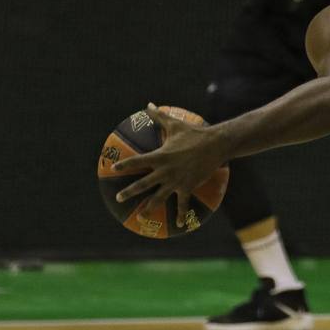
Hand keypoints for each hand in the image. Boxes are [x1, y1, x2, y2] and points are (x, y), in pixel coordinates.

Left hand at [113, 104, 227, 227]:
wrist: (216, 144)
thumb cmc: (194, 133)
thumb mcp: (175, 124)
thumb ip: (159, 115)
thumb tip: (148, 103)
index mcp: (160, 156)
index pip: (137, 161)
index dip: (125, 165)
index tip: (114, 169)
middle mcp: (165, 171)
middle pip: (142, 184)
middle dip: (129, 192)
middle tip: (119, 197)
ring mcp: (176, 181)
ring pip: (159, 197)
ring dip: (149, 208)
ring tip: (140, 216)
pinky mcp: (188, 187)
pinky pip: (183, 204)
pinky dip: (182, 215)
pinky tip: (180, 225)